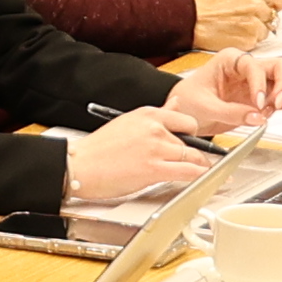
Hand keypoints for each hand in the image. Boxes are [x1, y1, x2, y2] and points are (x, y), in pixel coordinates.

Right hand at [65, 111, 213, 205]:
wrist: (79, 166)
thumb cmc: (98, 149)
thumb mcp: (129, 122)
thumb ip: (158, 114)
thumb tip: (176, 102)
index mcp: (148, 114)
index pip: (186, 120)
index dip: (193, 135)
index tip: (196, 144)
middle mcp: (154, 128)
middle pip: (191, 141)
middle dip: (196, 154)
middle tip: (200, 162)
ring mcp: (155, 148)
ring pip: (193, 157)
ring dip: (200, 167)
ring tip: (202, 173)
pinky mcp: (154, 169)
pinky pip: (188, 172)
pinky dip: (199, 176)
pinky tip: (202, 179)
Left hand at [160, 48, 281, 137]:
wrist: (180, 113)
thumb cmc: (187, 101)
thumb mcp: (205, 107)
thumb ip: (231, 112)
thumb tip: (257, 117)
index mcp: (230, 60)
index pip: (254, 66)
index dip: (259, 84)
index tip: (258, 103)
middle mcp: (245, 69)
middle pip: (278, 66)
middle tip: (276, 102)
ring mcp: (254, 84)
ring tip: (275, 111)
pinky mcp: (257, 100)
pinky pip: (279, 98)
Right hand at [188, 0, 281, 51]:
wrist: (193, 19)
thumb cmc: (210, 3)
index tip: (277, 5)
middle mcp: (258, 7)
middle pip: (276, 17)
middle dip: (265, 17)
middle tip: (250, 16)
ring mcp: (254, 25)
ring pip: (266, 31)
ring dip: (256, 29)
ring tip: (238, 24)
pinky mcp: (248, 41)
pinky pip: (256, 42)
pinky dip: (247, 39)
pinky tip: (235, 33)